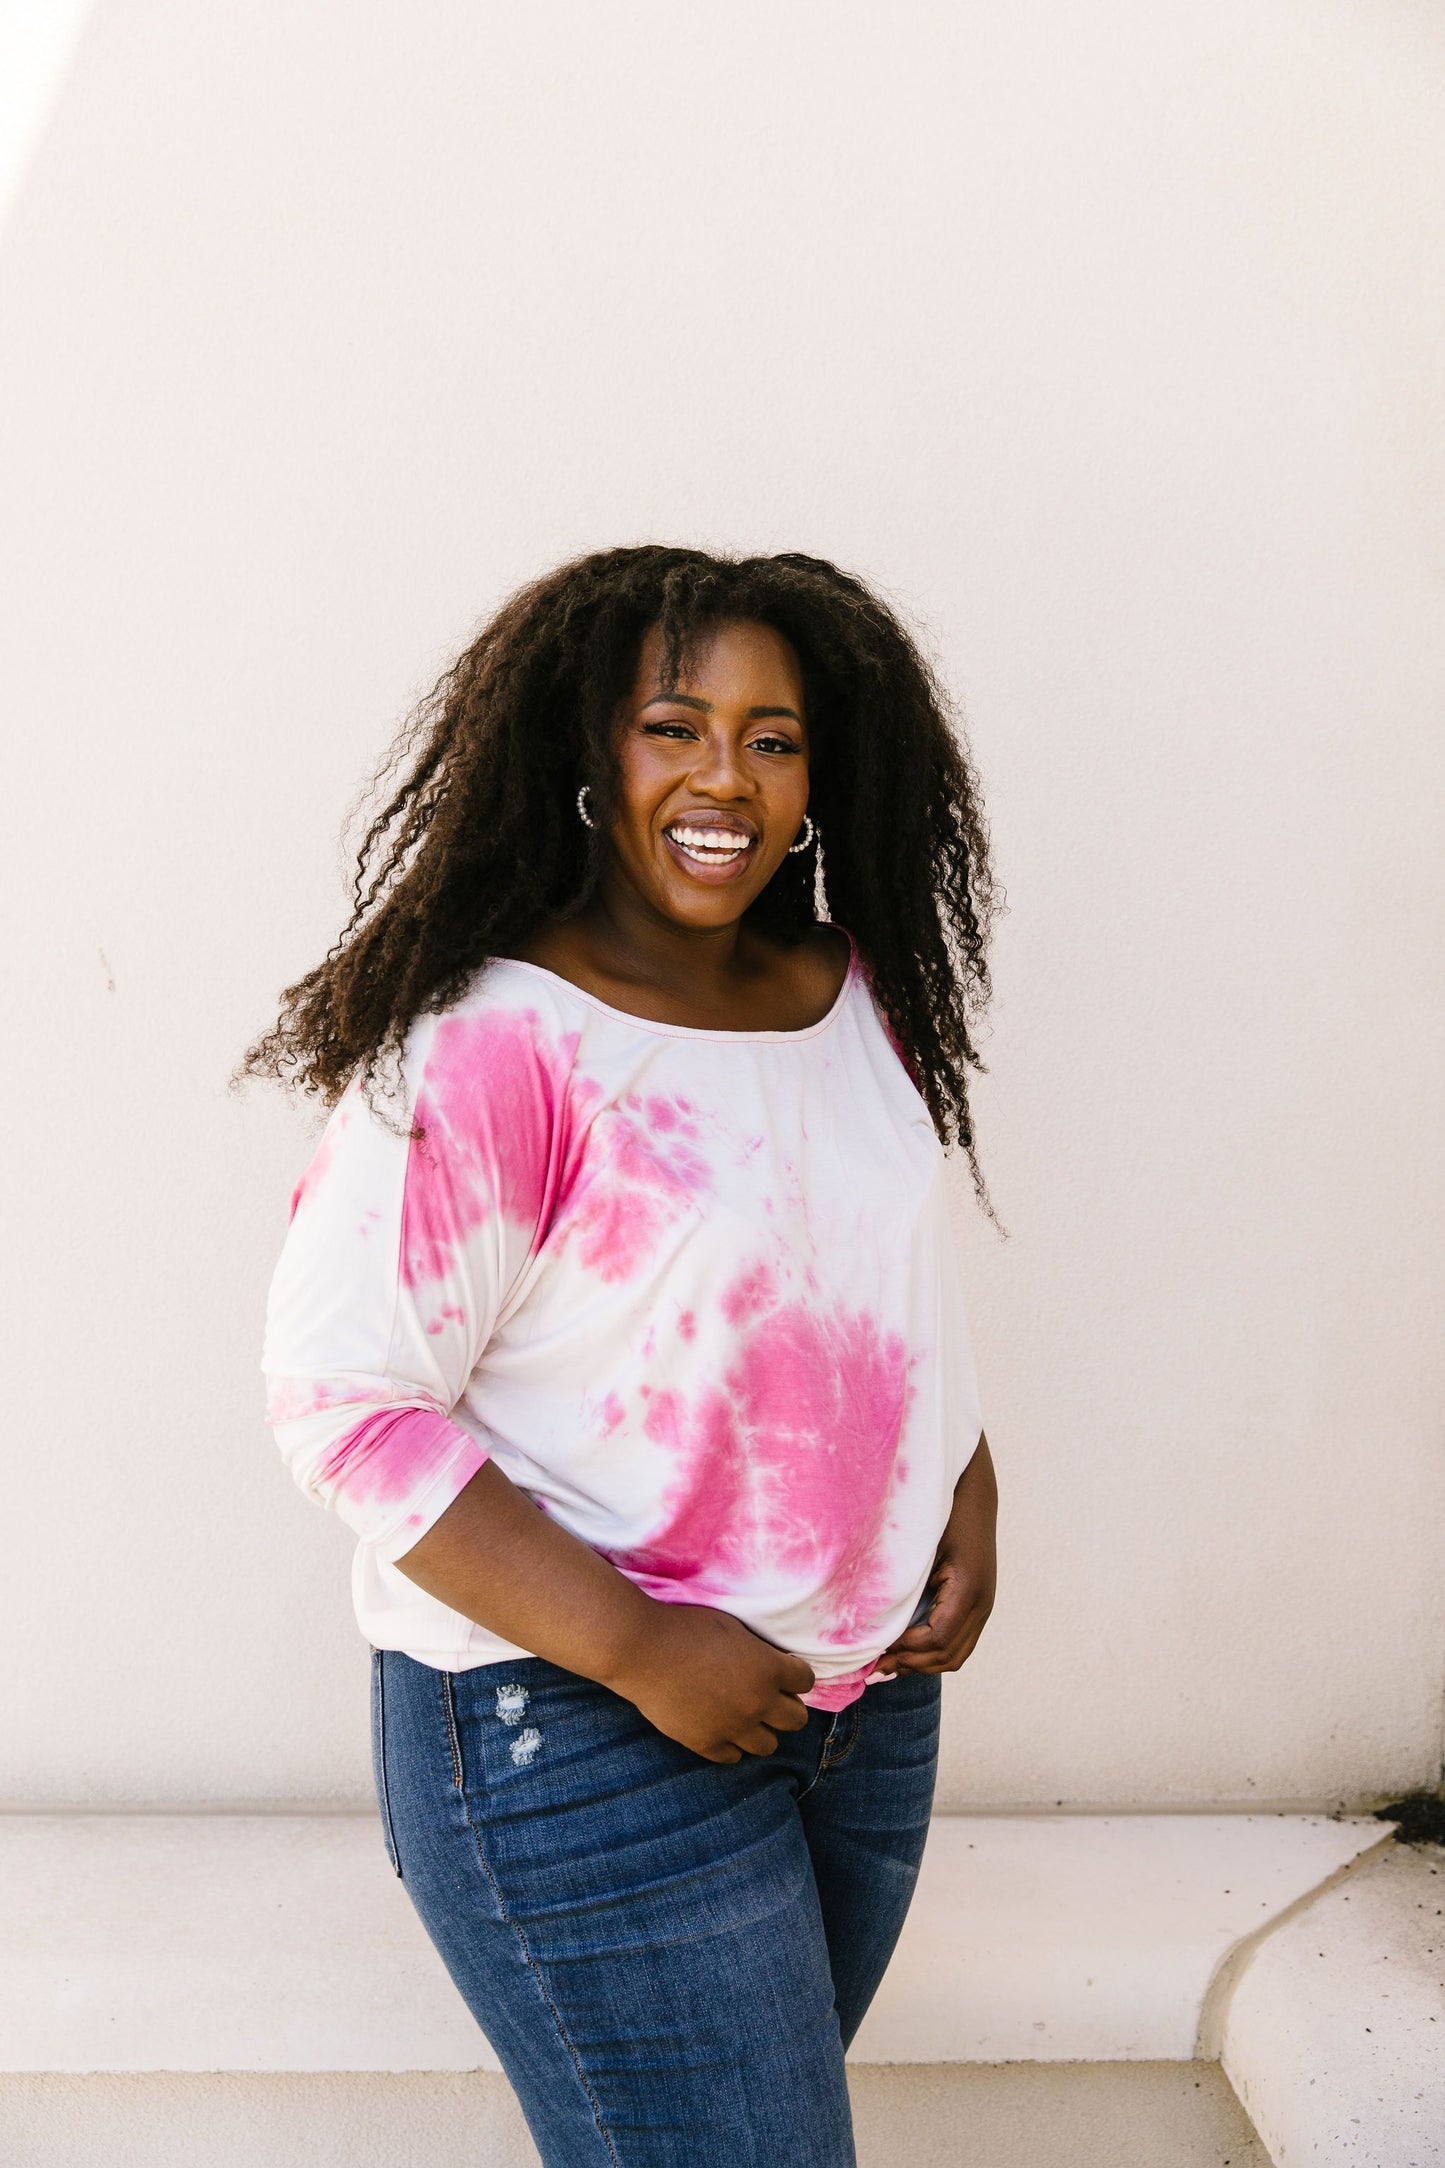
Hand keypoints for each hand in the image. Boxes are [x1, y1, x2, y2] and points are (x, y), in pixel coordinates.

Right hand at [604, 1602, 814, 1763]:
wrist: (643, 1649)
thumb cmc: (686, 1627)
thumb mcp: (733, 1628)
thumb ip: (758, 1651)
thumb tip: (772, 1663)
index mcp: (768, 1669)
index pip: (806, 1681)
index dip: (796, 1675)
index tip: (786, 1672)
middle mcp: (758, 1703)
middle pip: (796, 1720)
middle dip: (787, 1707)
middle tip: (771, 1698)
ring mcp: (732, 1727)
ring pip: (769, 1745)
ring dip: (762, 1730)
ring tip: (747, 1716)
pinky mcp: (706, 1743)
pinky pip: (733, 1757)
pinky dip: (731, 1744)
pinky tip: (722, 1728)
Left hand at [875, 1431, 996, 1676]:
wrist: (974, 1493)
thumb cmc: (941, 1512)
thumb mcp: (920, 1545)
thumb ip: (903, 1580)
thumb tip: (872, 1619)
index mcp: (968, 1587)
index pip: (938, 1638)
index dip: (906, 1649)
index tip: (875, 1649)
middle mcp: (982, 1602)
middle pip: (948, 1654)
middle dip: (910, 1663)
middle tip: (873, 1668)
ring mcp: (984, 1606)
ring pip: (956, 1655)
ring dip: (921, 1664)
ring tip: (887, 1665)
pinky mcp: (979, 1605)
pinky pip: (959, 1643)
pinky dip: (933, 1654)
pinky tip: (906, 1652)